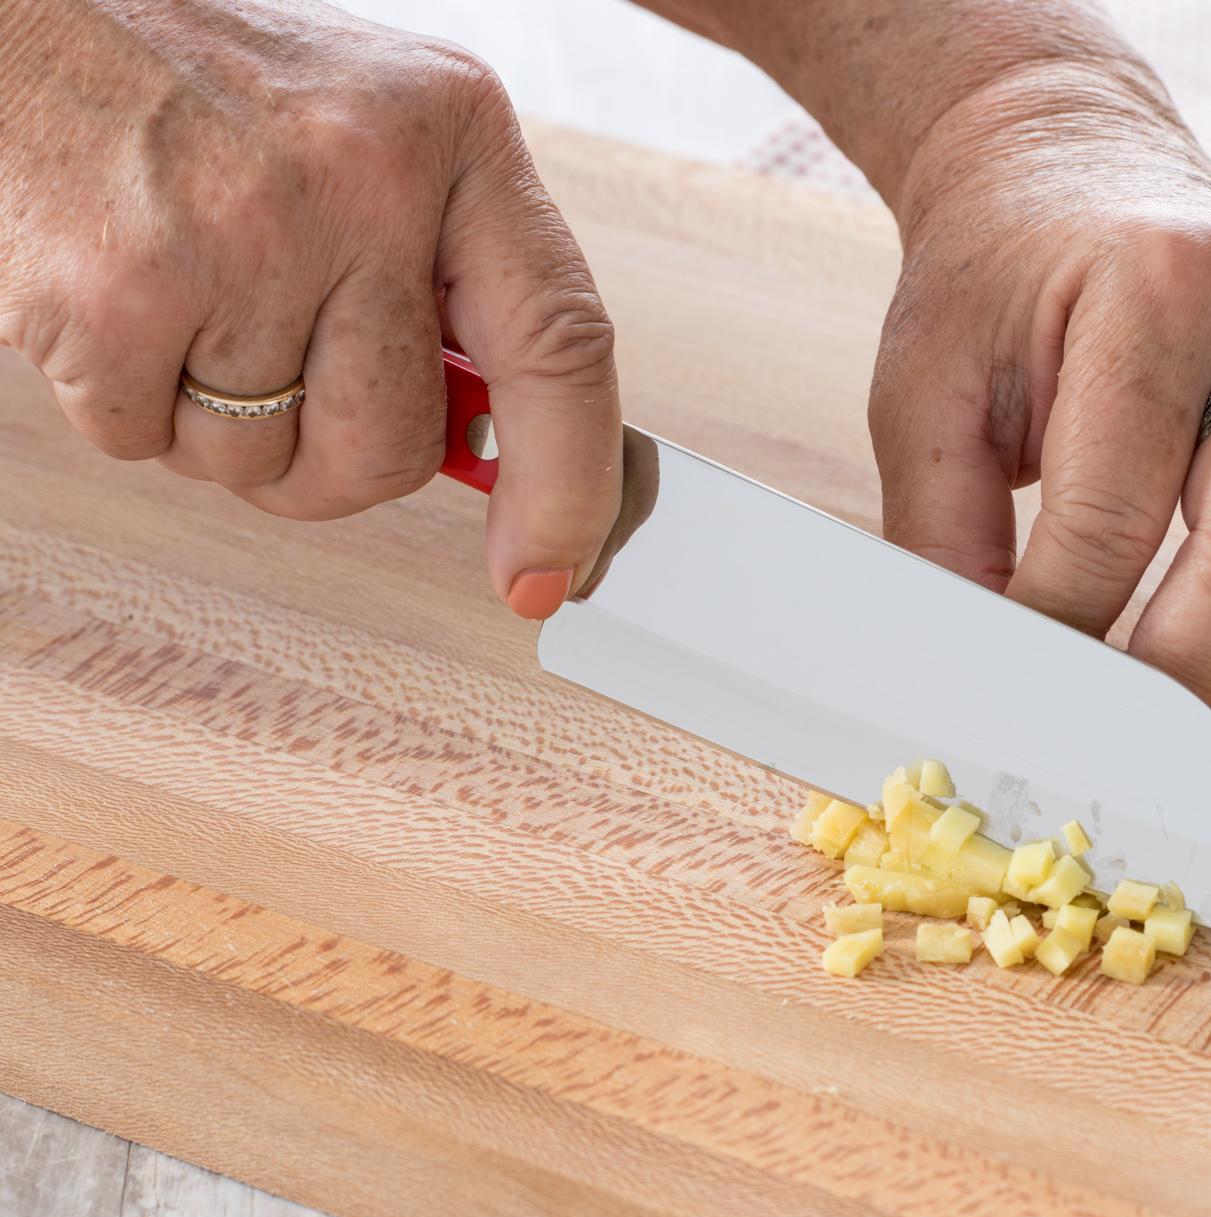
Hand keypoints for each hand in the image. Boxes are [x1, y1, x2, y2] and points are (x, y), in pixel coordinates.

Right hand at [0, 0, 622, 618]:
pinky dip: (121, 402)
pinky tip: (118, 295)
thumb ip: (450, 274)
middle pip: (393, 450)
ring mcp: (244, 235)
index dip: (568, 487)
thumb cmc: (206, 79)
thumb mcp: (375, 131)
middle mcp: (367, 179)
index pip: (562, 349)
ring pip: (262, 465)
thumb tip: (491, 450)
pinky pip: (145, 444)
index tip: (546, 577)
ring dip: (214, 424)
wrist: (28, 4)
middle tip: (276, 376)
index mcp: (458, 134)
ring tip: (185, 296)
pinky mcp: (119, 291)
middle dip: (330, 460)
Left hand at [869, 66, 1210, 743]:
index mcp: (1163, 282)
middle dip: (1184, 676)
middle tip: (1112, 773)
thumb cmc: (996, 276)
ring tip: (1169, 776)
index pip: (1118, 501)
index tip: (1007, 714)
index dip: (1061, 626)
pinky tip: (1209, 718)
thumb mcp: (929, 381)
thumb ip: (943, 533)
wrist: (1076, 172)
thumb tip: (968, 685)